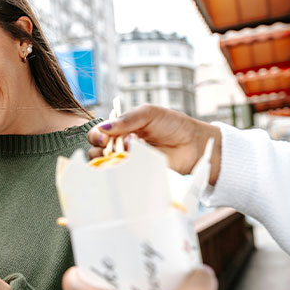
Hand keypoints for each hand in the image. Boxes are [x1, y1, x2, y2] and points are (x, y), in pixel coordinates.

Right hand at [88, 104, 221, 184]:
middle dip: (99, 148)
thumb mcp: (148, 114)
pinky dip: (126, 168)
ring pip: (107, 165)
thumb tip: (104, 128)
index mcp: (121, 129)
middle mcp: (121, 146)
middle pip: (96, 150)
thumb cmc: (172, 124)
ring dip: (114, 158)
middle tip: (111, 146)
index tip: (104, 137)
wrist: (194, 143)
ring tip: (130, 150)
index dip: (97, 135)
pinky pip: (124, 176)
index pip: (98, 133)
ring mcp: (129, 161)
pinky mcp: (138, 174)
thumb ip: (126, 119)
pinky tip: (138, 160)